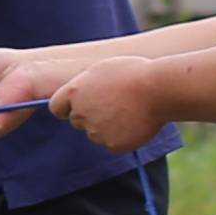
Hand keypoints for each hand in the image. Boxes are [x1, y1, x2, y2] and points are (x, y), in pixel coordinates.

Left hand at [35, 60, 167, 154]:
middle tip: (114, 106)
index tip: (79, 106)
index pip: (56, 107)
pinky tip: (135, 124)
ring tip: (129, 111)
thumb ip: (85, 84)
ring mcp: (96, 131)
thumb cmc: (134, 73)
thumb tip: (78, 93)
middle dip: (90, 116)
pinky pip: (113, 145)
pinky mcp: (113, 145)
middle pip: (77, 121)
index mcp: (74, 92)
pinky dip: (122, 138)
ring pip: (96, 134)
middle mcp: (80, 113)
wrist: (159, 89)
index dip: (67, 108)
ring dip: (107, 127)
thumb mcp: (102, 69)